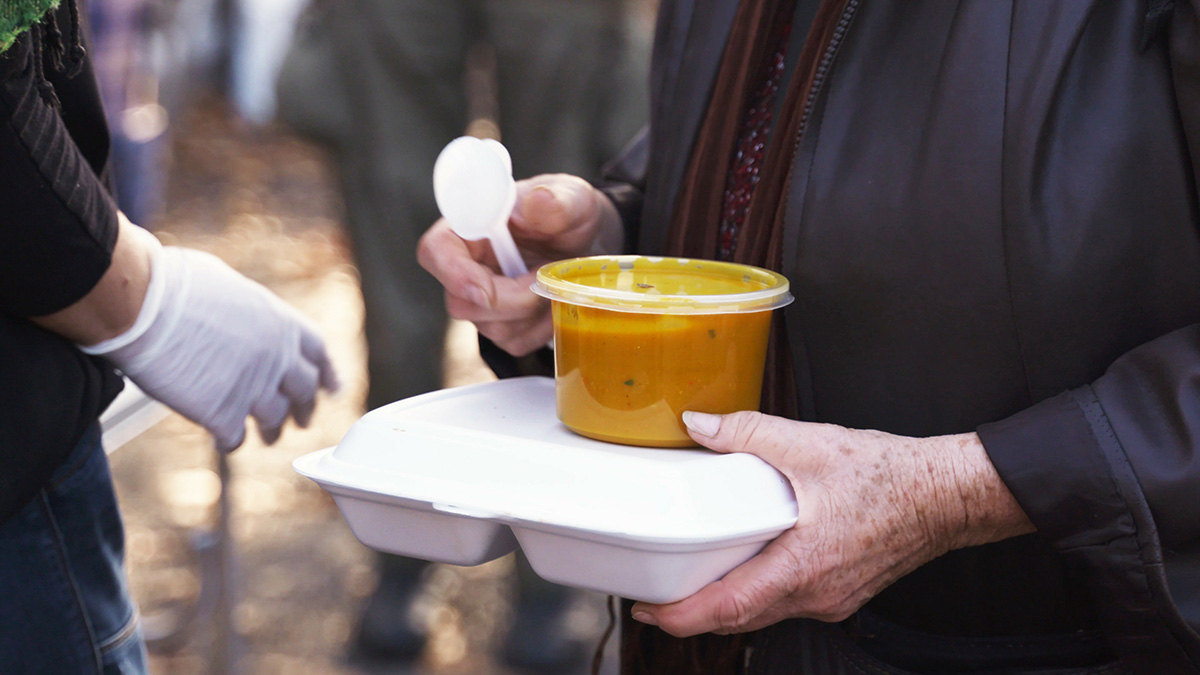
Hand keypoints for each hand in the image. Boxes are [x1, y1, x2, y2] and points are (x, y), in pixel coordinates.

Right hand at [81, 224, 338, 450]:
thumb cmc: (174, 283)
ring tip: (266, 436)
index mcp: (281, 323)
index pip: (317, 353)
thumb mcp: (227, 284)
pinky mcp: (222, 414)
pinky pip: (235, 438)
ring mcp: (253, 389)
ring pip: (274, 421)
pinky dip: (230, 441)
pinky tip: (222, 439)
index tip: (332, 389)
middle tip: (302, 420)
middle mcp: (276, 358)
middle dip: (304, 408)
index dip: (326, 373)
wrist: (142, 306)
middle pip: (304, 392)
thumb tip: (239, 315)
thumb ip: (246, 310)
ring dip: (271, 431)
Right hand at [417, 173, 621, 355]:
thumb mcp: (574, 199)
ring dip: (532, 312)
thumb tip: (539, 201)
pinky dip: (542, 327)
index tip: (486, 290)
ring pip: (493, 327)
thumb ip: (558, 201)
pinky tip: (554, 301)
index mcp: (470, 227)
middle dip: (511, 301)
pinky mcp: (503, 325)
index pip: (436, 251)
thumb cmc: (570, 214)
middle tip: (546, 276)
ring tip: (555, 281)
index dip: (453, 275)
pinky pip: (516, 341)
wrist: (588, 244)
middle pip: (462, 303)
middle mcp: (467, 265)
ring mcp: (482, 300)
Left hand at [630, 411, 1033, 636]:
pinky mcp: (840, 593)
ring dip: (726, 603)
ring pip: (763, 613)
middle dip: (693, 613)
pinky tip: (746, 567)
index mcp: (803, 566)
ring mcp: (830, 600)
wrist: (946, 496)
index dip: (681, 616)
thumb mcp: (810, 445)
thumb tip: (701, 425)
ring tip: (693, 581)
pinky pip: (787, 603)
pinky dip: (757, 592)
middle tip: (657, 597)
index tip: (648, 611)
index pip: (728, 608)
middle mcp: (815, 595)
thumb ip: (748, 432)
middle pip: (739, 619)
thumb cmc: (892, 478)